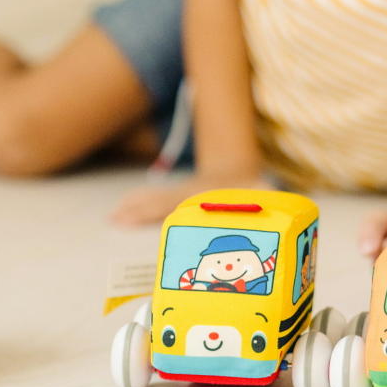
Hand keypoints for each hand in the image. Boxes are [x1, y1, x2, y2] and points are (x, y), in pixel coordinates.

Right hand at [111, 172, 269, 226]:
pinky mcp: (177, 194)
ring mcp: (181, 191)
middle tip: (116, 219)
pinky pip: (153, 196)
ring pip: (154, 196)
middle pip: (161, 200)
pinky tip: (121, 209)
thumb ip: (265, 196)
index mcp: (208, 193)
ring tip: (113, 217)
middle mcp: (190, 191)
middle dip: (140, 209)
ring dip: (134, 205)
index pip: (181, 202)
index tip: (149, 215)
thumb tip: (272, 202)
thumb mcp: (261, 191)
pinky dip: (136, 201)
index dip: (163, 208)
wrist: (238, 167)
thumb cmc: (252, 187)